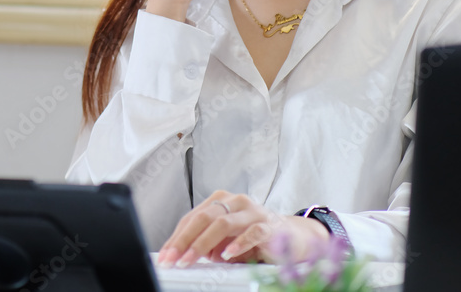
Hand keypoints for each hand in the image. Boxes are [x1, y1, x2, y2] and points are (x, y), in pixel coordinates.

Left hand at [155, 191, 330, 267]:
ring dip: (203, 243)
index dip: (177, 237)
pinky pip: (252, 233)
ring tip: (191, 259)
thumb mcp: (227, 240)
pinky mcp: (270, 225)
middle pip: (204, 217)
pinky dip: (237, 244)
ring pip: (223, 223)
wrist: (294, 236)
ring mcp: (253, 211)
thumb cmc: (256, 237)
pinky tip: (226, 255)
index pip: (193, 217)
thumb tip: (185, 255)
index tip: (165, 256)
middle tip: (173, 259)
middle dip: (184, 240)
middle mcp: (236, 201)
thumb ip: (209, 243)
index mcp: (222, 201)